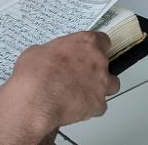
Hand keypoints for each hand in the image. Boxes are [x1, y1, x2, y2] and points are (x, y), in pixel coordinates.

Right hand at [0, 32, 118, 136]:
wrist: (36, 99)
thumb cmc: (35, 74)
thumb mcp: (38, 51)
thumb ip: (52, 52)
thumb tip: (49, 57)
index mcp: (86, 43)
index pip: (102, 40)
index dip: (95, 47)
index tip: (89, 52)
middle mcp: (98, 61)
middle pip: (107, 63)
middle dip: (95, 69)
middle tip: (79, 75)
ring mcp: (101, 83)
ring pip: (112, 84)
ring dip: (100, 87)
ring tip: (83, 92)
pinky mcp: (99, 104)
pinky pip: (100, 106)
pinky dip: (90, 107)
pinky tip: (76, 107)